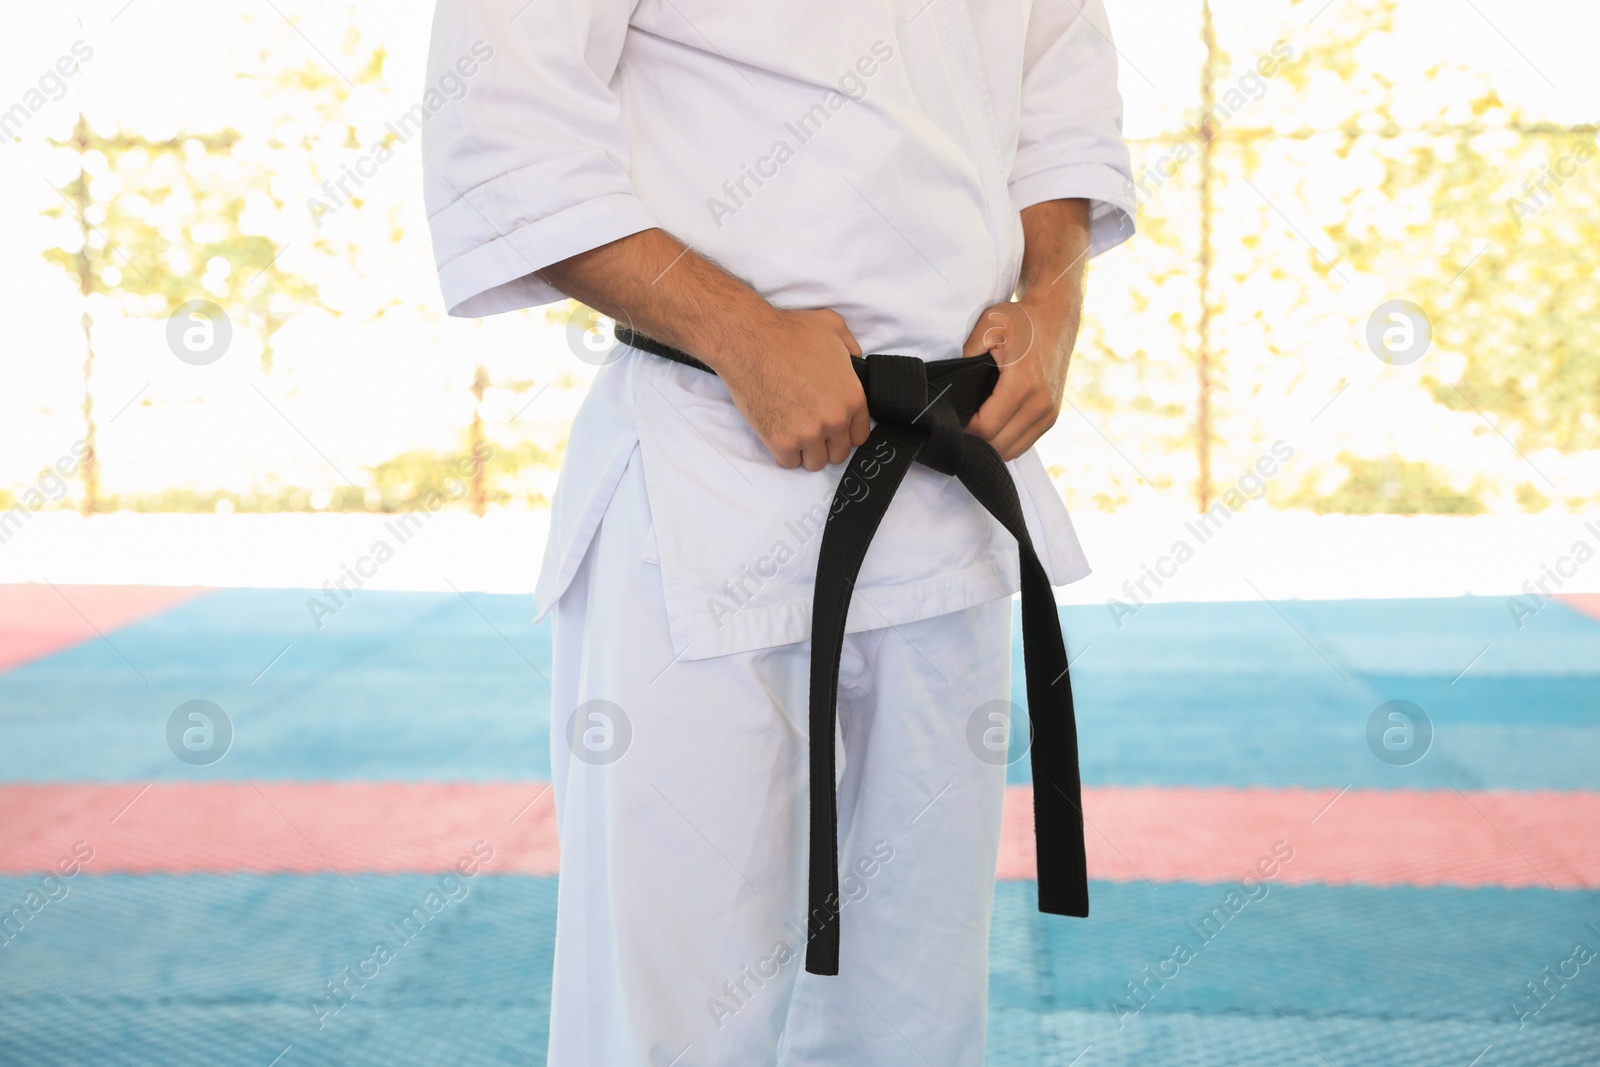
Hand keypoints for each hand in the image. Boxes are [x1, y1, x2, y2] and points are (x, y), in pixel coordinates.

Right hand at [716, 308, 870, 471]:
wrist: (748, 341)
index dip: (845, 432)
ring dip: (806, 452)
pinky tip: (779, 434)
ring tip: (795, 433)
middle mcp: (834, 419)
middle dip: (826, 443)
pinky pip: (789, 463)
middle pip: (838, 453)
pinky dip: (784, 453)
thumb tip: (855, 360)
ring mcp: (808, 433)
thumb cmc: (787, 332)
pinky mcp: (780, 442)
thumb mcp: (832, 327)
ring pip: (815, 462)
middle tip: (811, 429)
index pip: (859, 435)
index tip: (833, 427)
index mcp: (852, 397)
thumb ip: (851, 346)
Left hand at [960, 297, 1077, 461]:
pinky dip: (1005, 441)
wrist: (1055, 318)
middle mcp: (1041, 403)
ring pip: (1011, 450)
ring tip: (974, 425)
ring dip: (989, 444)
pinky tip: (992, 426)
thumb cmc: (1021, 321)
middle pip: (998, 445)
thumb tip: (952, 384)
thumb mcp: (989, 325)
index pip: (987, 428)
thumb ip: (966, 353)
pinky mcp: (1051, 417)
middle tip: (959, 421)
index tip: (953, 414)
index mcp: (1024, 383)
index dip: (964, 427)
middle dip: (975, 439)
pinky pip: (1023, 444)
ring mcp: (1049, 413)